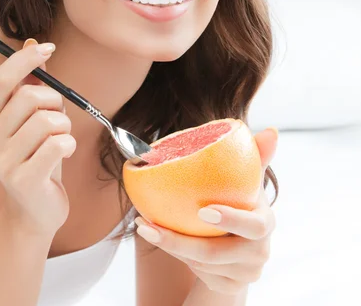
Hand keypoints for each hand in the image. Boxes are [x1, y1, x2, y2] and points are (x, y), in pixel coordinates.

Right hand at [0, 38, 76, 238]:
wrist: (35, 210)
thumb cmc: (37, 157)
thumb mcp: (32, 120)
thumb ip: (32, 85)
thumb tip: (32, 45)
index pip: (1, 80)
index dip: (25, 60)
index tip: (48, 48)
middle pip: (30, 97)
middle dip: (56, 102)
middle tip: (59, 118)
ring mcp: (2, 161)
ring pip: (48, 121)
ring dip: (64, 127)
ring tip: (60, 141)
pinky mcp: (23, 179)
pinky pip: (58, 144)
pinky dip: (70, 145)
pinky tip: (63, 156)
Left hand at [135, 127, 277, 296]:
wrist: (240, 244)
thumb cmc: (239, 201)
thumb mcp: (245, 180)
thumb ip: (255, 154)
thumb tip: (271, 130)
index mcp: (265, 222)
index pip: (253, 226)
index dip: (230, 220)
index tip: (202, 210)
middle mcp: (260, 252)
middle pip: (217, 254)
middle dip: (181, 242)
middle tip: (151, 226)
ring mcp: (245, 273)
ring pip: (201, 265)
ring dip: (171, 246)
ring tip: (146, 226)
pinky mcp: (229, 286)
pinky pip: (198, 275)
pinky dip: (177, 256)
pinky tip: (160, 239)